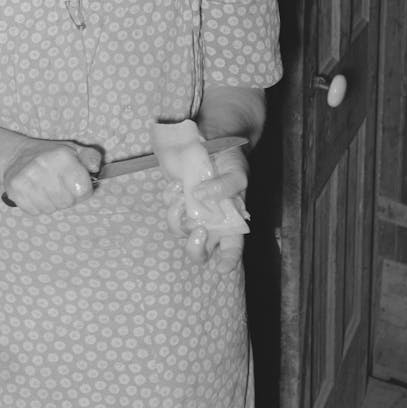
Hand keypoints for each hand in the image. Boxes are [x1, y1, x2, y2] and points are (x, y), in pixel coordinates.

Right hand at [2, 140, 101, 214]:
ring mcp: (26, 178)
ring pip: (50, 209)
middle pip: (67, 201)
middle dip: (68, 198)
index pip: (83, 190)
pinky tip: (36, 193)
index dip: (83, 191)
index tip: (77, 185)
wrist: (16, 155)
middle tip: (61, 187)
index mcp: (61, 155)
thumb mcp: (74, 150)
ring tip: (47, 189)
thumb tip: (95, 168)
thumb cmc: (51, 155)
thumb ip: (91, 157)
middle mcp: (43, 165)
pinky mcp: (14, 190)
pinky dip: (38, 206)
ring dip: (52, 203)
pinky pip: (35, 211)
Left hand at [164, 145, 249, 261]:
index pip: (232, 249)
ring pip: (180, 230)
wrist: (213, 139)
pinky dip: (171, 198)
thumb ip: (226, 187)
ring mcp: (192, 212)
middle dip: (196, 248)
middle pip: (200, 250)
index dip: (228, 261)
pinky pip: (169, 208)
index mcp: (231, 221)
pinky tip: (177, 184)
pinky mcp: (177, 200)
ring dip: (178, 217)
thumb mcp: (238, 172)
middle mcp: (210, 222)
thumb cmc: (231, 160)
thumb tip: (201, 196)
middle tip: (198, 230)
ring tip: (182, 195)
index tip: (222, 267)